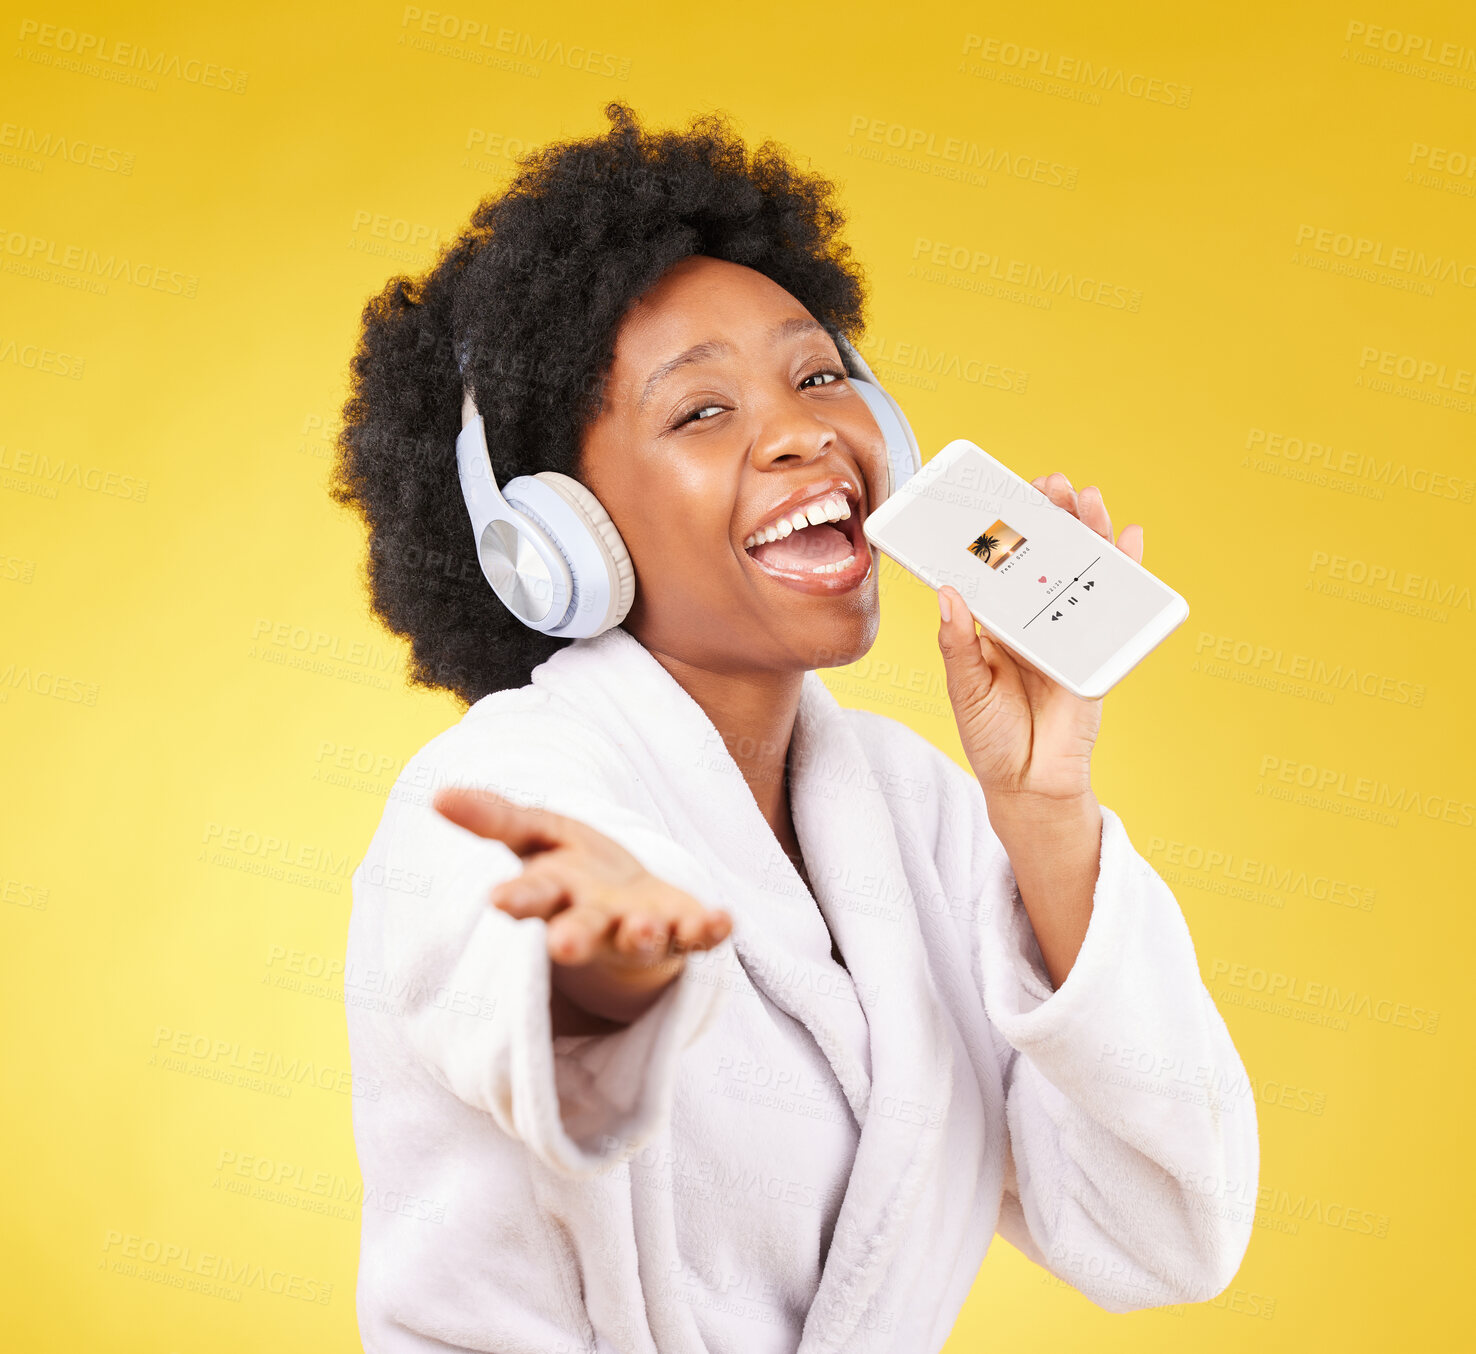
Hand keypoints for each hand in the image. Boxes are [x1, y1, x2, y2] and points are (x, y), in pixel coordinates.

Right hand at [433, 786, 732, 1027]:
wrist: (627, 907)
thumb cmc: (573, 868)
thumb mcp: (535, 834)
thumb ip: (494, 818)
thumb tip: (436, 795)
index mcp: (555, 894)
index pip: (531, 896)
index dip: (517, 898)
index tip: (497, 901)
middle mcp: (595, 919)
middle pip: (582, 930)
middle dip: (574, 938)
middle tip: (564, 947)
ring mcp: (639, 929)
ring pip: (639, 938)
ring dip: (643, 934)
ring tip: (644, 928)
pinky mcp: (682, 931)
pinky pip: (698, 934)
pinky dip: (711, 930)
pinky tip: (726, 921)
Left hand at [936, 473, 1143, 808]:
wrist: (1029, 785)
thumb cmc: (990, 736)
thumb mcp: (965, 687)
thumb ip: (959, 644)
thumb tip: (949, 594)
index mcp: (995, 624)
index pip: (999, 567)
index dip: (1002, 530)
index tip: (998, 493)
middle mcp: (1032, 620)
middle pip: (1045, 559)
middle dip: (1050, 518)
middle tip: (1048, 484)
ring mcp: (1066, 632)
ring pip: (1080, 573)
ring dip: (1087, 533)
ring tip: (1086, 498)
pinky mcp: (1097, 651)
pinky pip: (1114, 606)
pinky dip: (1126, 572)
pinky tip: (1129, 539)